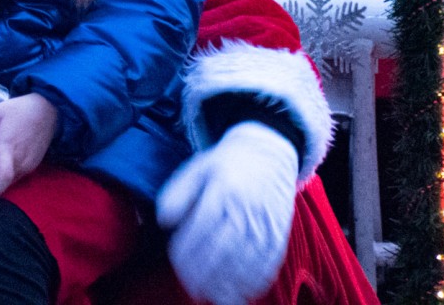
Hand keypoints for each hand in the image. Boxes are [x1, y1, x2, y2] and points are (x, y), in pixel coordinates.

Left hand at [0, 93, 57, 203]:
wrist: (48, 110)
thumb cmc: (19, 110)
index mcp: (8, 149)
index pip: (3, 176)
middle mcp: (21, 161)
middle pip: (4, 182)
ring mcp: (29, 165)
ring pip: (11, 180)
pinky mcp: (34, 165)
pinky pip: (18, 175)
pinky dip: (7, 175)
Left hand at [155, 121, 299, 304]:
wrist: (269, 153)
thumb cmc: (226, 164)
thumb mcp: (196, 168)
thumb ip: (177, 193)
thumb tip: (164, 222)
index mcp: (223, 190)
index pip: (200, 229)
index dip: (186, 251)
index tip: (175, 261)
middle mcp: (246, 208)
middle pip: (222, 250)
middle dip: (204, 273)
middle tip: (189, 286)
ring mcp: (265, 224)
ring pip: (245, 262)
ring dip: (227, 283)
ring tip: (210, 294)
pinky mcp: (278, 235)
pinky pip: (267, 264)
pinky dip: (252, 281)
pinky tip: (239, 290)